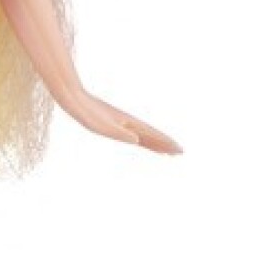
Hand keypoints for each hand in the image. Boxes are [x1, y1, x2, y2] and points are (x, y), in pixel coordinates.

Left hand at [63, 88, 181, 153]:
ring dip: (155, 144)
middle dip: (165, 145)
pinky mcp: (113, 124)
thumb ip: (119, 134)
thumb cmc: (87, 114)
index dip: (165, 143)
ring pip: (143, 136)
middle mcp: (128, 124)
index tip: (179, 150)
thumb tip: (136, 141)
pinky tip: (141, 142)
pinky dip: (141, 140)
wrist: (75, 100)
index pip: (152, 135)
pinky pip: (133, 134)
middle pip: (151, 136)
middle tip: (179, 153)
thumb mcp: (102, 126)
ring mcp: (121, 124)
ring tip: (166, 152)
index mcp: (128, 124)